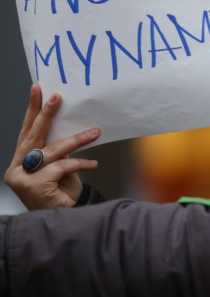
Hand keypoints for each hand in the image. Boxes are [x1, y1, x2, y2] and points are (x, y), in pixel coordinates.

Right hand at [4, 85, 99, 209]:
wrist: (66, 218)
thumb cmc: (61, 191)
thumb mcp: (58, 165)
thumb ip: (57, 148)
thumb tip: (70, 122)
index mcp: (21, 159)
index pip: (27, 130)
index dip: (32, 110)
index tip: (38, 89)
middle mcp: (17, 168)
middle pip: (34, 135)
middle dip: (46, 114)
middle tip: (58, 97)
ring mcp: (23, 178)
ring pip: (52, 151)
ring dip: (76, 140)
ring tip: (94, 133)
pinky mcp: (35, 186)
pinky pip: (62, 166)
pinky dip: (79, 163)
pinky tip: (92, 164)